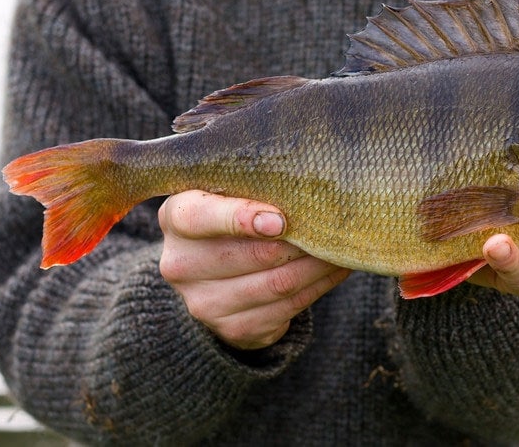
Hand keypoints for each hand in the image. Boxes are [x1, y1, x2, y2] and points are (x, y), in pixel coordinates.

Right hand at [158, 190, 350, 349]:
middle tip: (333, 225)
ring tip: (342, 246)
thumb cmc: (232, 219)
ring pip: (277, 283)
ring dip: (318, 265)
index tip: (280, 220)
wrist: (217, 278)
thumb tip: (305, 189)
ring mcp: (204, 303)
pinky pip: (289, 307)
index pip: (200, 217)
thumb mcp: (227, 194)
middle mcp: (181, 264)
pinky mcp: (234, 329)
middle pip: (252, 254)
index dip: (241, 218)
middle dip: (301, 240)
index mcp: (176, 217)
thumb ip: (253, 188)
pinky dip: (319, 286)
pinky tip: (335, 268)